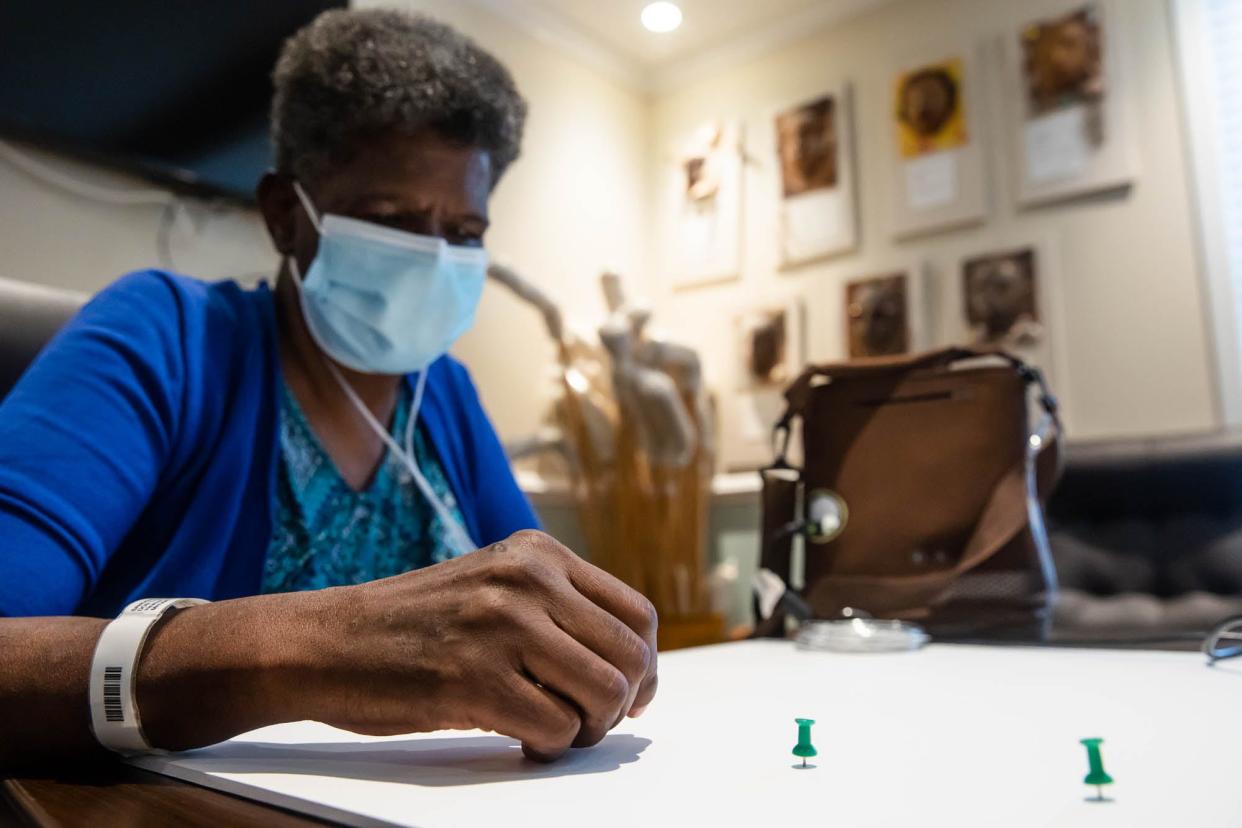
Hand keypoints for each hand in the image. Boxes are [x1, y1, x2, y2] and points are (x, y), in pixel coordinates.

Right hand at [300, 530, 657, 760]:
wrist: (325, 642)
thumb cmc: (411, 623)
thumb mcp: (492, 584)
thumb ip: (555, 605)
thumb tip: (630, 663)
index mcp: (537, 553)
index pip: (636, 613)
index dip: (645, 665)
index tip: (632, 693)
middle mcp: (527, 580)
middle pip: (630, 657)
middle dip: (621, 704)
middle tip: (590, 723)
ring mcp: (501, 627)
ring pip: (604, 695)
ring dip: (588, 729)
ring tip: (554, 732)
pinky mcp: (474, 679)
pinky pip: (556, 729)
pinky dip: (549, 748)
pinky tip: (523, 743)